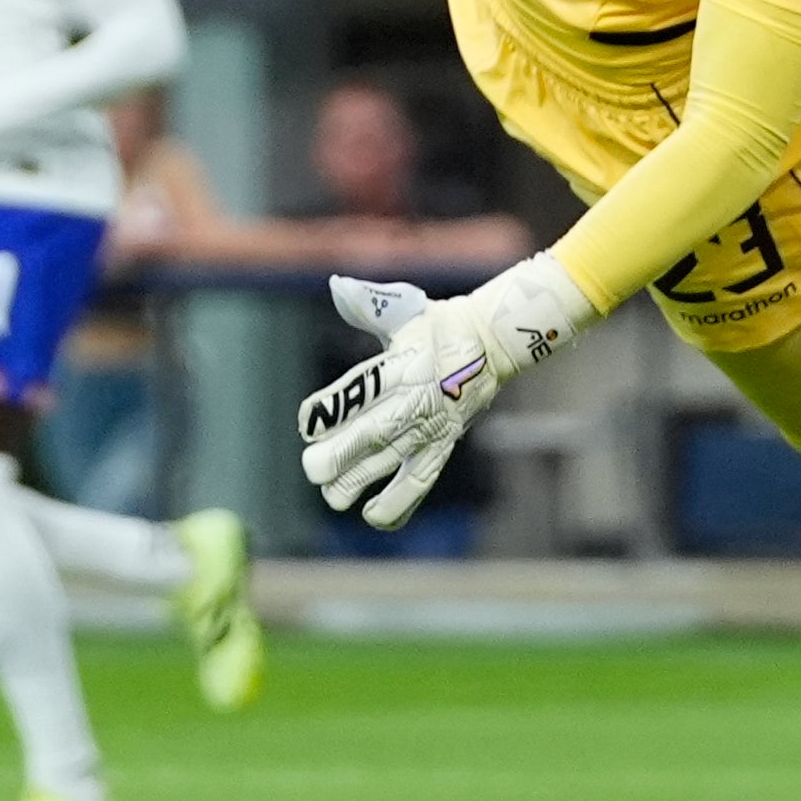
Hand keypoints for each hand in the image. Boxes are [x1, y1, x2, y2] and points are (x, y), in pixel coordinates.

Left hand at [297, 262, 589, 529]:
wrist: (492, 342)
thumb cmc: (436, 324)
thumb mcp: (404, 308)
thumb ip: (368, 304)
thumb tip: (337, 286)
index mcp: (404, 364)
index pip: (362, 389)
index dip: (331, 408)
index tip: (308, 420)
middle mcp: (417, 400)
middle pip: (375, 435)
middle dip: (340, 455)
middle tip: (313, 468)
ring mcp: (431, 429)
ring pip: (393, 466)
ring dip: (359, 484)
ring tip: (335, 494)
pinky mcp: (442, 449)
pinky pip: (419, 485)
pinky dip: (397, 505)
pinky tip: (372, 514)